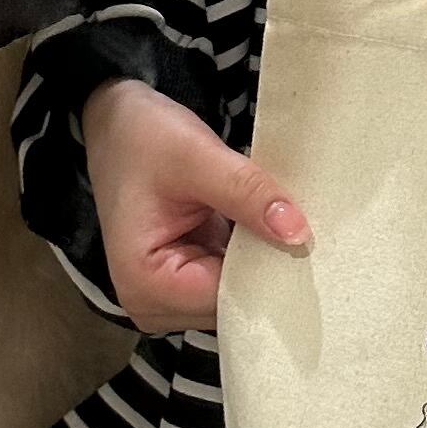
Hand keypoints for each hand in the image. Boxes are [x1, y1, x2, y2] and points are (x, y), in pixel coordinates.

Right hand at [84, 78, 310, 336]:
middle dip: (267, 267)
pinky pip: (232, 279)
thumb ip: (247, 194)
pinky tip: (270, 228)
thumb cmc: (143, 136)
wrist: (118, 123)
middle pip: (232, 304)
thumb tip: (298, 234)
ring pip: (238, 294)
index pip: (226, 299)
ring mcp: (168, 297)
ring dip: (262, 260)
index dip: (269, 272)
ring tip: (285, 223)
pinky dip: (252, 255)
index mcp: (144, 284)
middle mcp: (151, 304)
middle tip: (305, 227)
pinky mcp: (184, 281)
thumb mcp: (196, 156)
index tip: (308, 242)